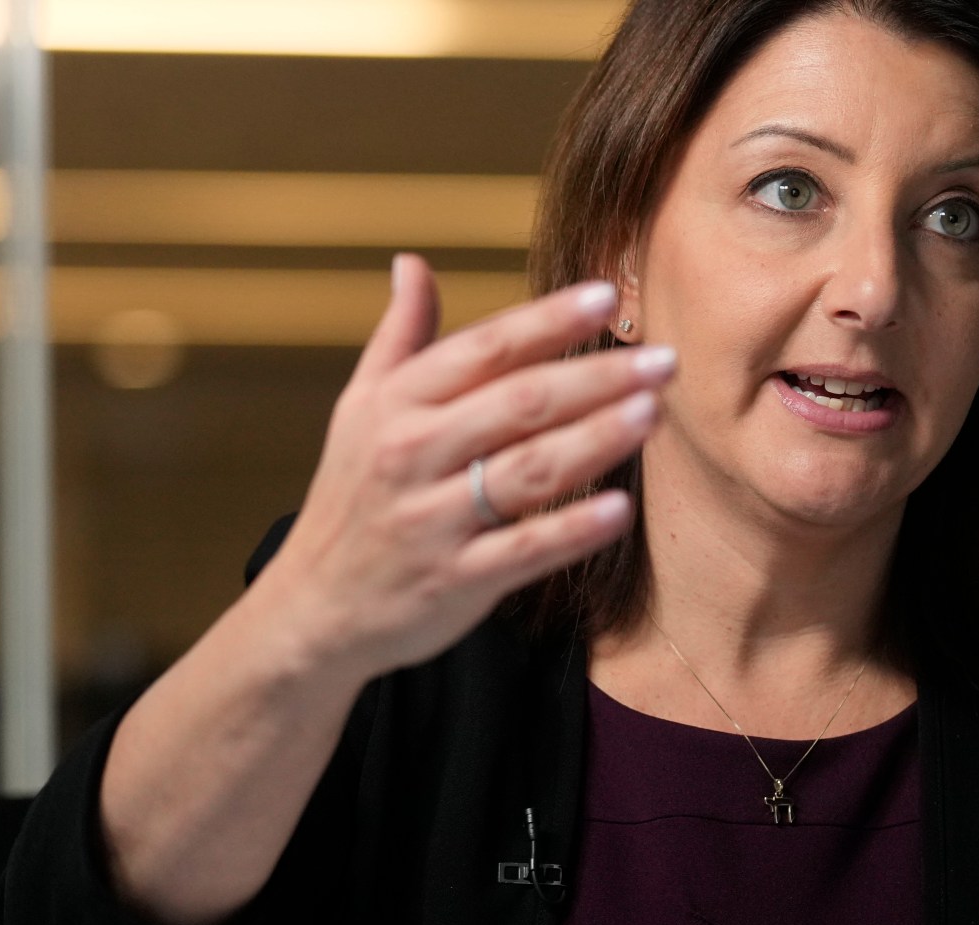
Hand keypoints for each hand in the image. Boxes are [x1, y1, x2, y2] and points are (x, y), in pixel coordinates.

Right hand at [262, 253, 670, 674]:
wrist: (315, 606)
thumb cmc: (352, 498)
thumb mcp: (360, 410)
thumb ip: (399, 337)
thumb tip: (411, 263)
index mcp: (396, 404)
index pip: (484, 349)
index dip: (548, 320)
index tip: (608, 296)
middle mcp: (412, 454)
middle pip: (519, 404)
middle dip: (596, 378)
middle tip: (663, 360)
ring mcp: (433, 520)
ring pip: (528, 471)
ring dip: (596, 440)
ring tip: (653, 414)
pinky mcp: (455, 580)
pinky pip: (524, 549)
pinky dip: (573, 529)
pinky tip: (621, 508)